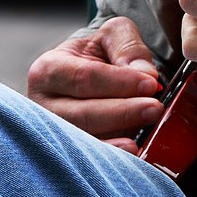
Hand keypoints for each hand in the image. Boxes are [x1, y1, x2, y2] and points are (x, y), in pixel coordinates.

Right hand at [27, 16, 163, 153]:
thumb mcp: (112, 36)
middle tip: (154, 108)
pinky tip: (131, 152)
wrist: (89, 77)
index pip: (84, 77)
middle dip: (122, 112)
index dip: (119, 82)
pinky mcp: (66, 155)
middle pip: (82, 114)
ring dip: (118, 138)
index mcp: (48, 69)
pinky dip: (111, 155)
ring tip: (145, 132)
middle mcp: (42, 106)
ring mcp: (51, 136)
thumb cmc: (98, 55)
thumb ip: (128, 46)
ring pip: (84, 140)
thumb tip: (145, 73)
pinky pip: (87, 160)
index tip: (150, 84)